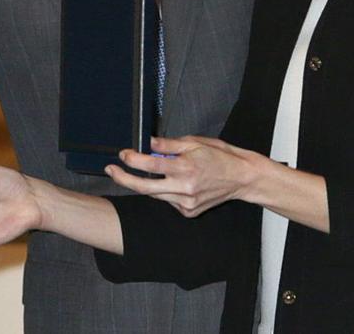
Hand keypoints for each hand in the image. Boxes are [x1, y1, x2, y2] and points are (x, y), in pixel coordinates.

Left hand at [105, 135, 263, 217]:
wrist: (242, 178)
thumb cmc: (220, 156)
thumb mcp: (194, 142)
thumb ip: (169, 145)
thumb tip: (148, 144)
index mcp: (186, 168)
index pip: (151, 165)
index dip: (133, 160)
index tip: (123, 154)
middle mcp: (185, 188)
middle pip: (145, 187)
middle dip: (124, 179)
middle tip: (111, 170)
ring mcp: (187, 203)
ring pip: (155, 195)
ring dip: (145, 183)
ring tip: (146, 171)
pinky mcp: (189, 212)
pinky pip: (168, 200)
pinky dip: (165, 190)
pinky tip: (175, 182)